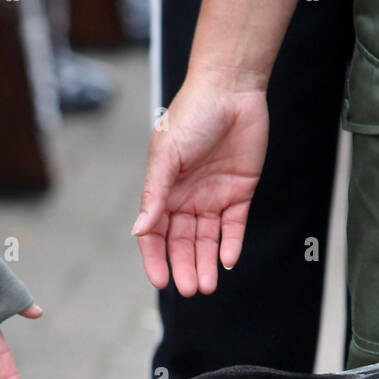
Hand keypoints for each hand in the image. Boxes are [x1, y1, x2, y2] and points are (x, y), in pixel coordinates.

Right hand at [132, 80, 268, 296]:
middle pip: (182, 243)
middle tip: (190, 289)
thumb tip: (139, 231)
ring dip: (206, 263)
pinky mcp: (239, 194)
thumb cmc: (191, 115)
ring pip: (207, 240)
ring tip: (207, 286)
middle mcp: (186, 198)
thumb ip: (154, 195)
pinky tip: (227, 261)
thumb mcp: (166, 156)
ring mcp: (212, 198)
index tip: (161, 281)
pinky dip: (230, 245)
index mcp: (163, 190)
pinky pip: (233, 227)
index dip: (156, 258)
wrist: (231, 89)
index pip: (155, 234)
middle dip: (185, 267)